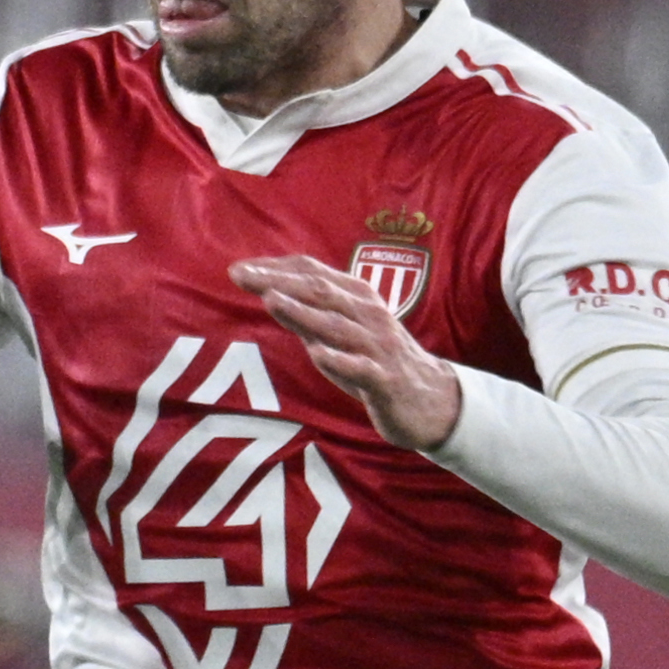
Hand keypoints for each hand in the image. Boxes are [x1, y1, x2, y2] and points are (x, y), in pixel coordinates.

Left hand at [232, 254, 462, 451]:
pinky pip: (362, 368)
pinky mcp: (385, 380)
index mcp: (356, 297)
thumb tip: (268, 291)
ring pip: (337, 326)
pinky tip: (318, 354)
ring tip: (270, 300)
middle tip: (241, 275)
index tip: (239, 268)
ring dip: (303, 312)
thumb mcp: (340, 331)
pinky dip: (340, 360)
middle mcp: (367, 314)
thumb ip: (308, 313)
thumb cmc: (375, 360)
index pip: (312, 273)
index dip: (275, 268)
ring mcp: (377, 346)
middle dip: (278, 282)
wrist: (430, 400)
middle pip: (319, 292)